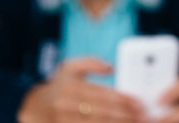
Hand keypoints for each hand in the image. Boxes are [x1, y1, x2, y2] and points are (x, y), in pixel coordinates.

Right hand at [18, 57, 146, 122]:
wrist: (37, 106)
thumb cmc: (60, 83)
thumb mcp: (71, 66)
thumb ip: (91, 62)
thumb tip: (111, 67)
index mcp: (70, 87)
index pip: (101, 94)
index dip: (122, 99)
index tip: (137, 102)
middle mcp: (66, 105)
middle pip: (101, 112)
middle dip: (124, 114)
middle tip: (141, 115)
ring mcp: (65, 120)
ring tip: (135, 121)